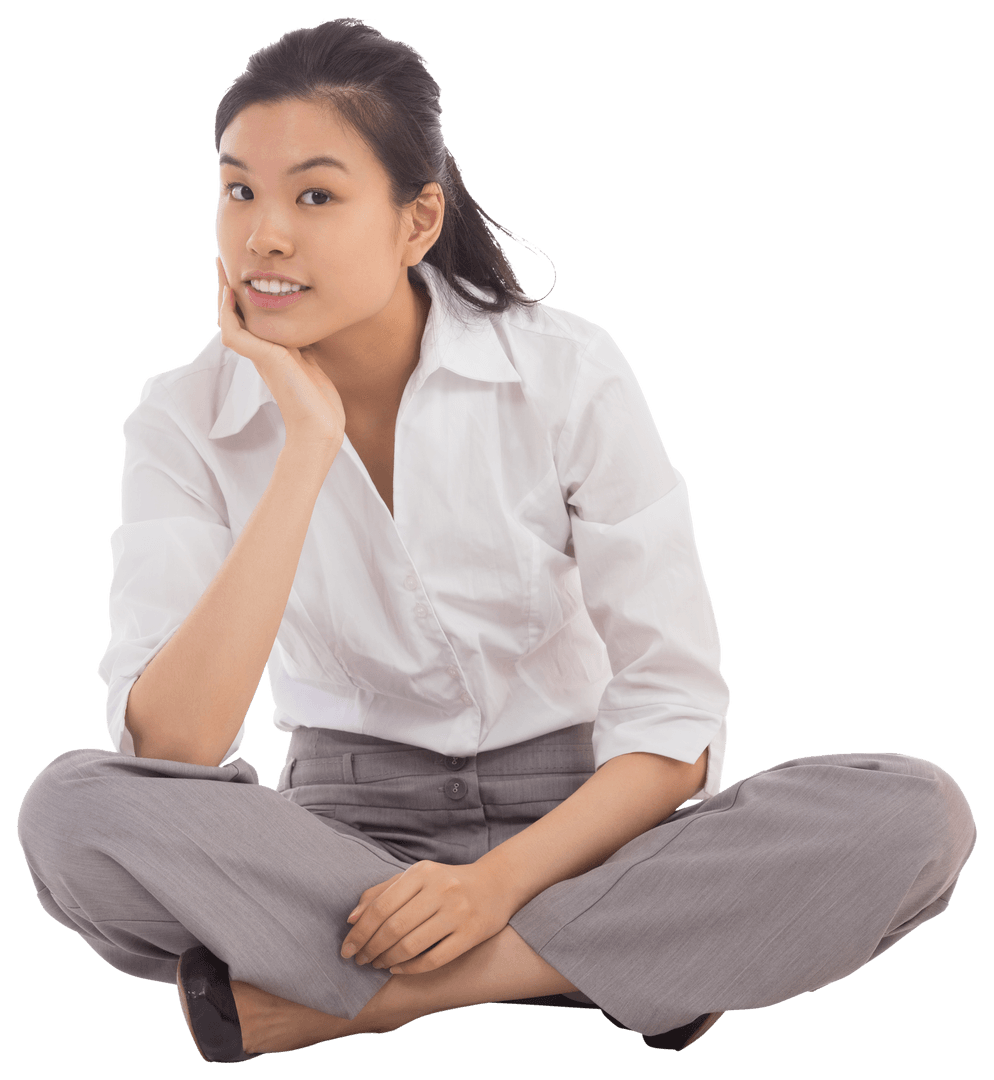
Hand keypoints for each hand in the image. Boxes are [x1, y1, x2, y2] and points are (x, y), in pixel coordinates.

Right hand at [215, 257, 345, 451]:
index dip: (244, 296)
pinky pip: (234, 333)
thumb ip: (304, 344)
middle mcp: (262, 352)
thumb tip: (308, 327)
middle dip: (228, 287)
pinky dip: (228, 313)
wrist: (321, 427)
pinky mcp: (263, 359)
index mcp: (272, 352)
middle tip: (221, 260)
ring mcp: (260, 356)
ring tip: (221, 266)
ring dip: (223, 293)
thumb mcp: (313, 362)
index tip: (243, 272)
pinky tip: (230, 293)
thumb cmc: (320, 402)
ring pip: (230, 320)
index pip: (251, 319)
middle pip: (237, 314)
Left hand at [340, 861, 516, 974]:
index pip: (380, 907)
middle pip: (393, 928)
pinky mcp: (470, 935)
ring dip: (386, 960)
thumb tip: (351, 918)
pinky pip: (433, 959)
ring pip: (410, 946)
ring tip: (376, 964)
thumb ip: (381, 892)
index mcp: (422, 872)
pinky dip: (409, 969)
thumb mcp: (415, 877)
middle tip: (360, 961)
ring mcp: (457, 913)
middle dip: (369, 949)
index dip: (359, 932)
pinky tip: (397, 969)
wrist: (495, 885)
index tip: (347, 949)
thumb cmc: (446, 882)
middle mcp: (440, 890)